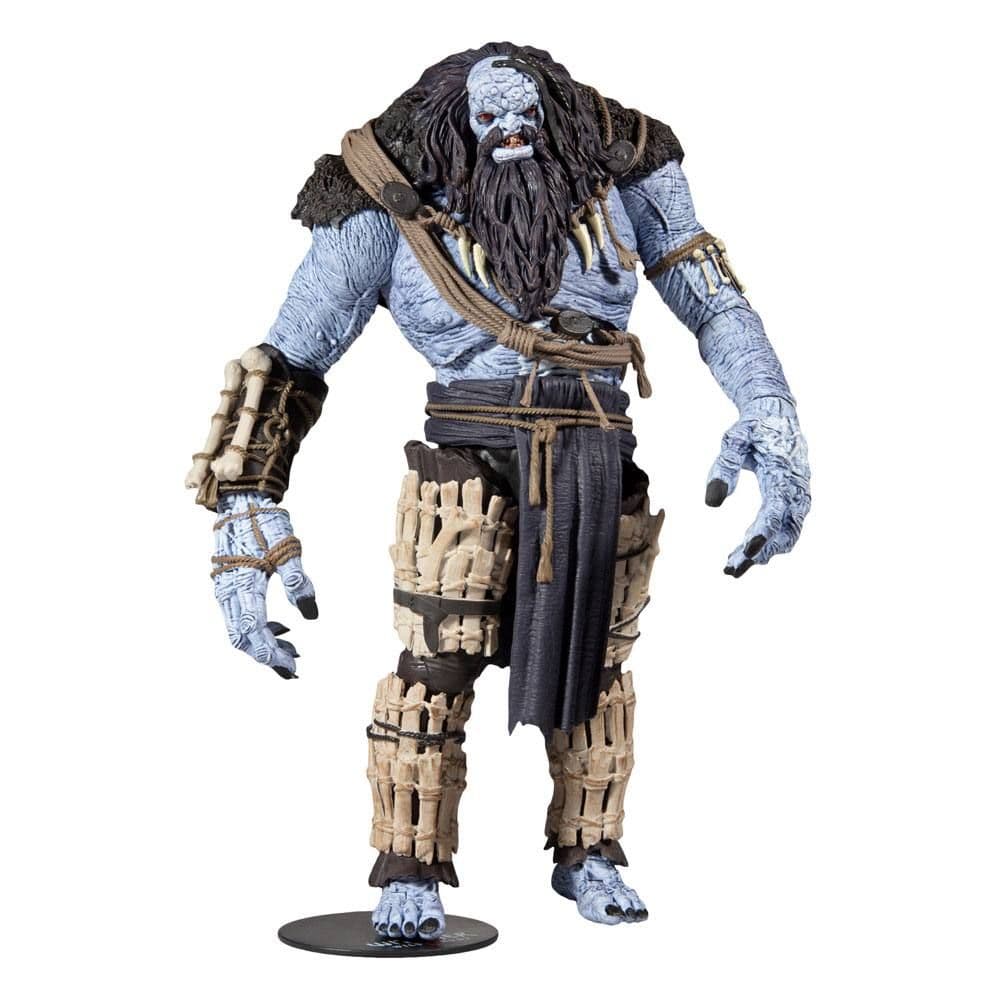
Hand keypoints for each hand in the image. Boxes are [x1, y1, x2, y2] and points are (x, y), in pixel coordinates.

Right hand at [211, 492, 317, 676]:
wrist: (241, 501)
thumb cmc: (265, 523)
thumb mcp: (288, 549)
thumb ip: (298, 582)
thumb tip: (311, 614)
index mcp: (244, 584)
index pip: (255, 631)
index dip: (271, 653)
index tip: (291, 666)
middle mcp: (228, 592)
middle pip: (242, 638)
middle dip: (266, 656)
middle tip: (291, 667)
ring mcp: (224, 589)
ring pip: (238, 630)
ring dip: (262, 643)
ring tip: (291, 648)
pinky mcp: (226, 585)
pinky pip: (237, 617)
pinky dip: (256, 628)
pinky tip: (280, 627)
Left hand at [704, 397, 810, 577]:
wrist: (777, 412)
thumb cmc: (753, 426)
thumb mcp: (733, 440)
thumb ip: (723, 467)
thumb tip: (712, 502)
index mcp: (782, 472)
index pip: (775, 510)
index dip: (762, 534)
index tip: (746, 553)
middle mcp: (797, 486)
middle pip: (784, 530)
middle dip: (759, 552)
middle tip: (730, 569)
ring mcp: (801, 493)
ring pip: (790, 533)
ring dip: (765, 551)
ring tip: (733, 564)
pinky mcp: (798, 498)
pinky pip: (790, 526)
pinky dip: (772, 541)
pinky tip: (749, 550)